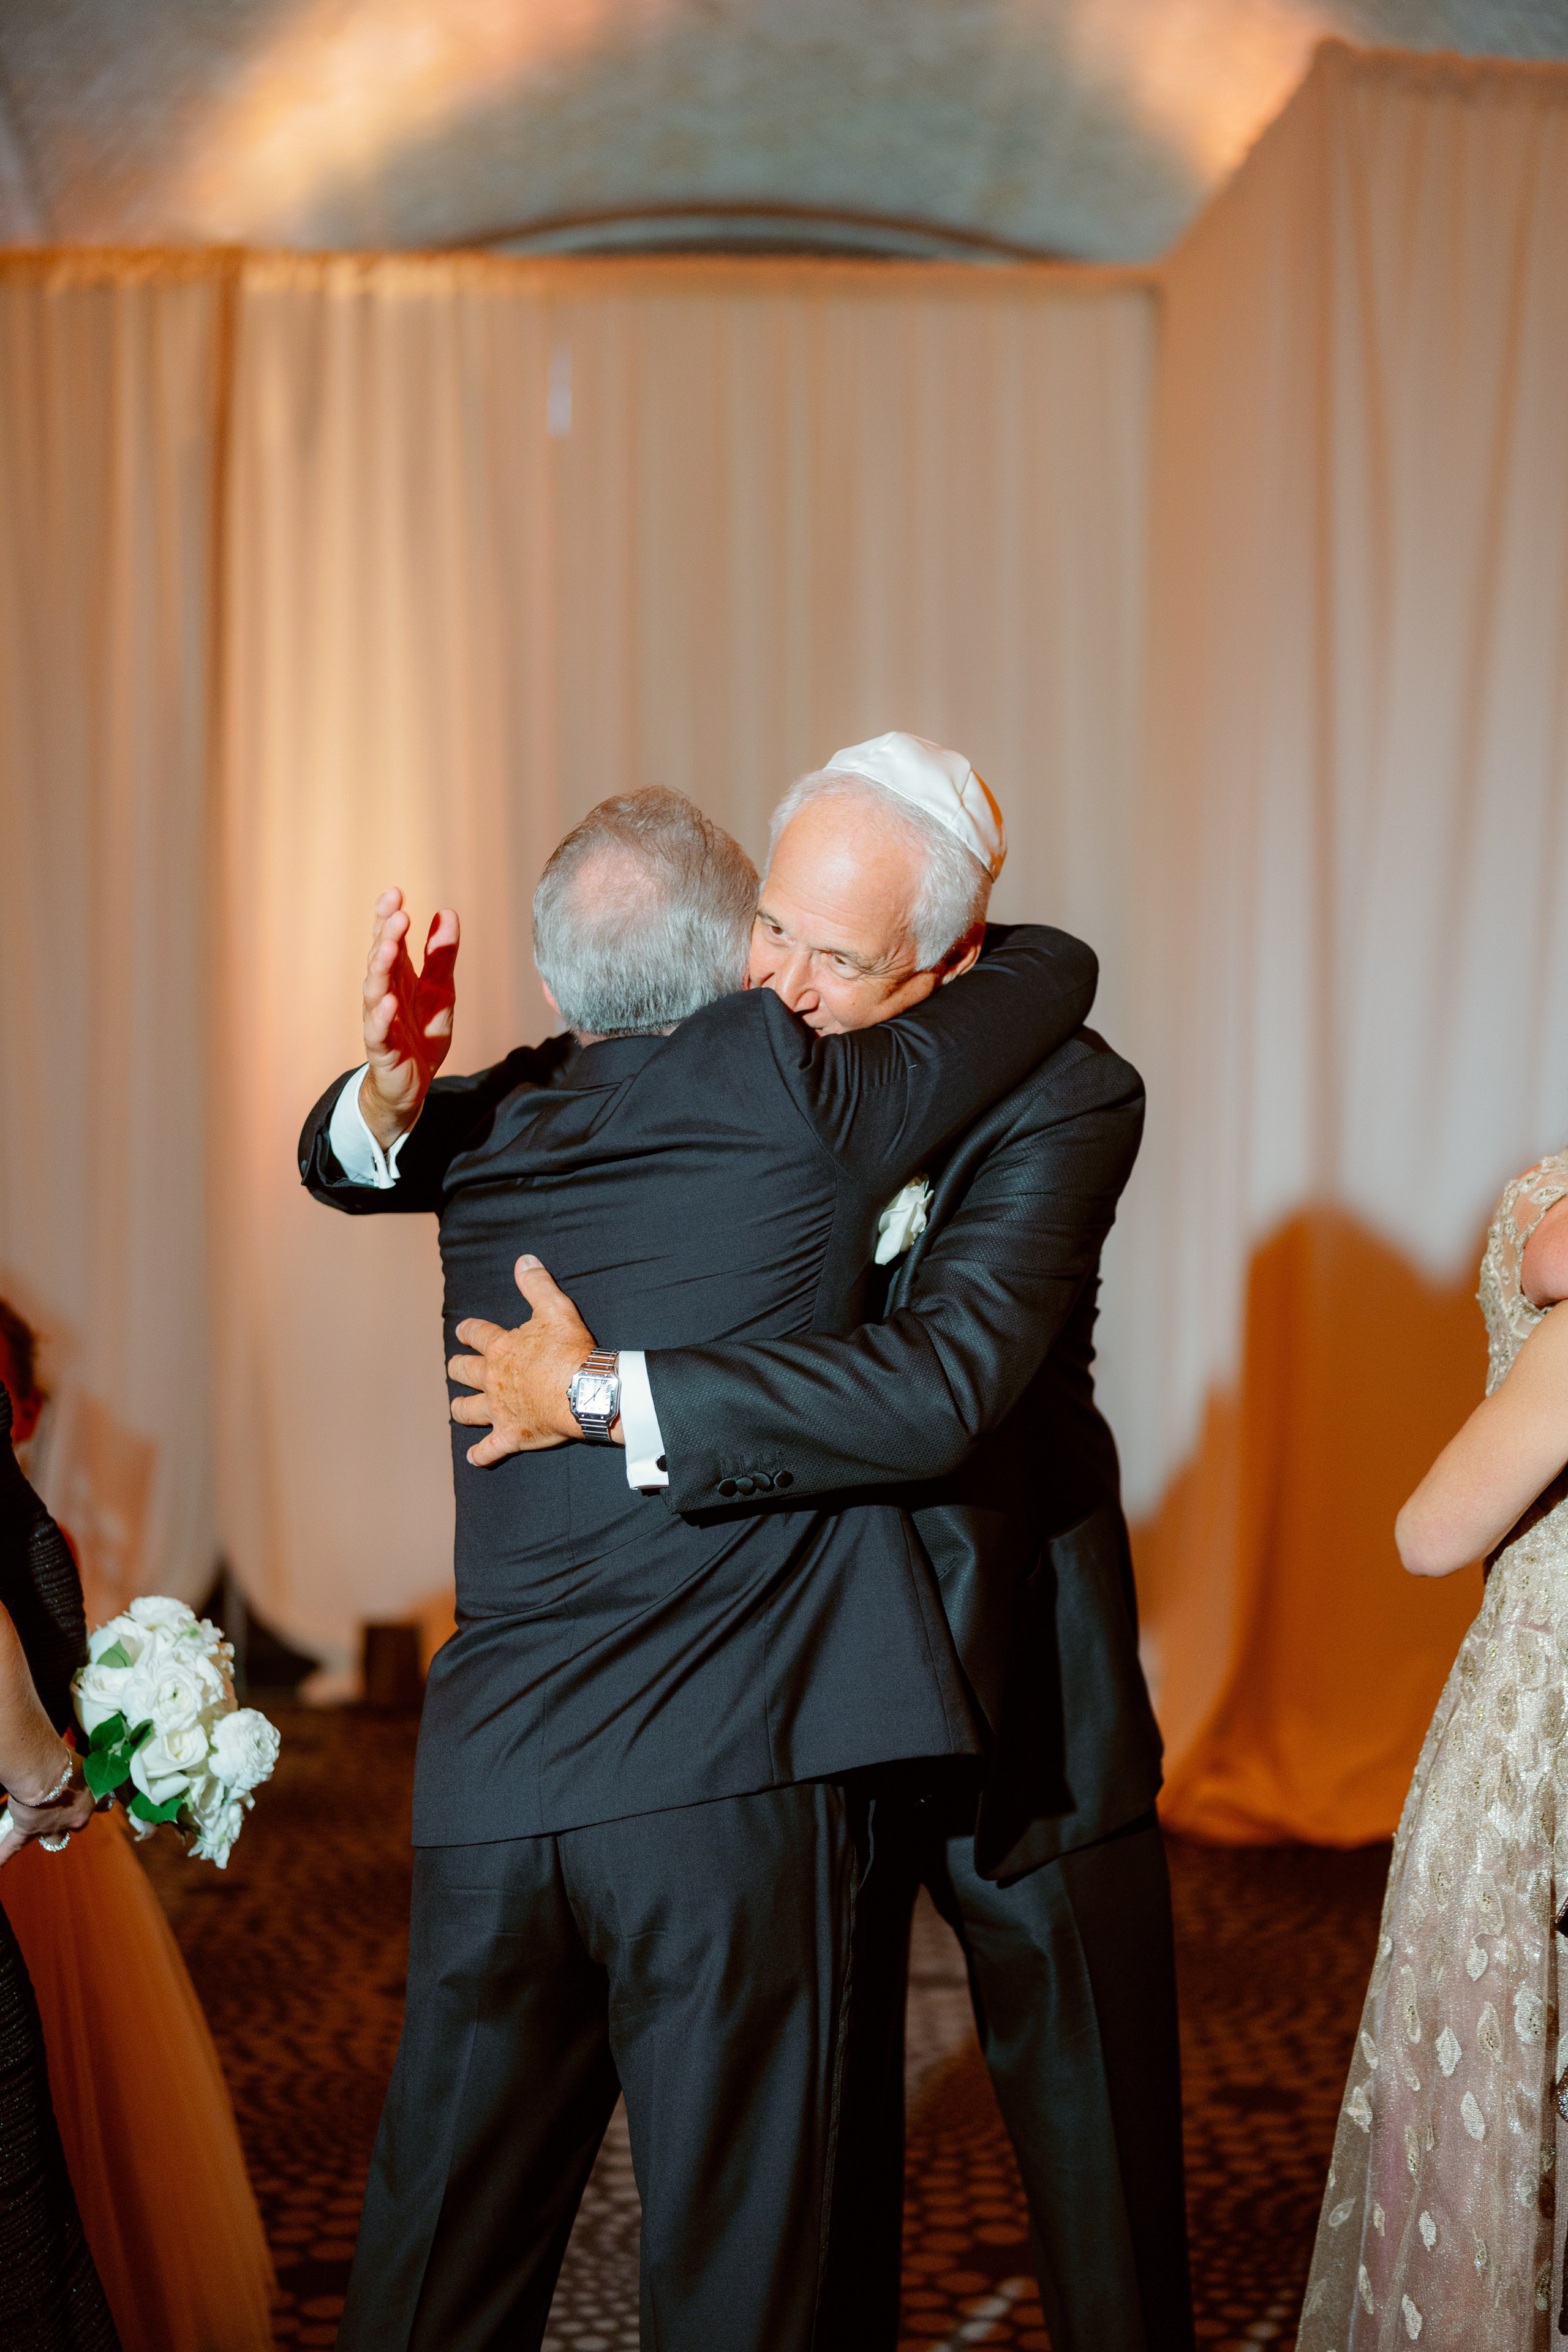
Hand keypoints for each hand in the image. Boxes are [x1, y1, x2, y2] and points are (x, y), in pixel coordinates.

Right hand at [0, 1757, 97, 1865]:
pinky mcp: (29, 1829)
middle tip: (63, 1804)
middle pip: (76, 1825)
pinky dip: (6, 1853)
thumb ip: (85, 1769)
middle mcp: (73, 1819)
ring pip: (55, 1838)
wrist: (43, 1773)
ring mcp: (51, 1826)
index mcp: (91, 1800)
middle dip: (71, 1817)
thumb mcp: (86, 1763)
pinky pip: (15, 1844)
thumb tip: (85, 1764)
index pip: (103, 1805)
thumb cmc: (68, 1762)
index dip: (98, 1803)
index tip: (97, 1800)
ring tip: (43, 1829)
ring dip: (50, 1834)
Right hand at [359, 888, 459, 1149]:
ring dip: (379, 968)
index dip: (388, 917)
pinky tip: (388, 1002)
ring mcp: (380, 1020)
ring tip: (387, 946)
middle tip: (397, 914)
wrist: (413, 1084)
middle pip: (380, 959)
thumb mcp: (441, 990)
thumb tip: (447, 913)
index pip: (388, 939)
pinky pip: (378, 1032)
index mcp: (397, 976)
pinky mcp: (383, 1049)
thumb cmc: (422, 1032)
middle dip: (385, 935)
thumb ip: (441, 955)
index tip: (395, 893)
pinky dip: (382, 1017)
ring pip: (374, 990)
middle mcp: (384, 993)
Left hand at [449, 1258, 602, 1466]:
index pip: (476, 1335)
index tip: (462, 1331)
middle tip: (455, 1368)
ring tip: (458, 1408)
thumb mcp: (556, 1308)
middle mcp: (492, 1379)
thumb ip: (537, 1284)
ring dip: (461, 1409)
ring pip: (467, 1410)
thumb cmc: (571, 1350)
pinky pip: (489, 1449)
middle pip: (462, 1372)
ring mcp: (498, 1409)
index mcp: (501, 1349)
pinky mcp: (510, 1435)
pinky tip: (475, 1457)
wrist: (586, 1390)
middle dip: (457, 1369)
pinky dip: (481, 1454)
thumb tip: (524, 1261)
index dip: (467, 1332)